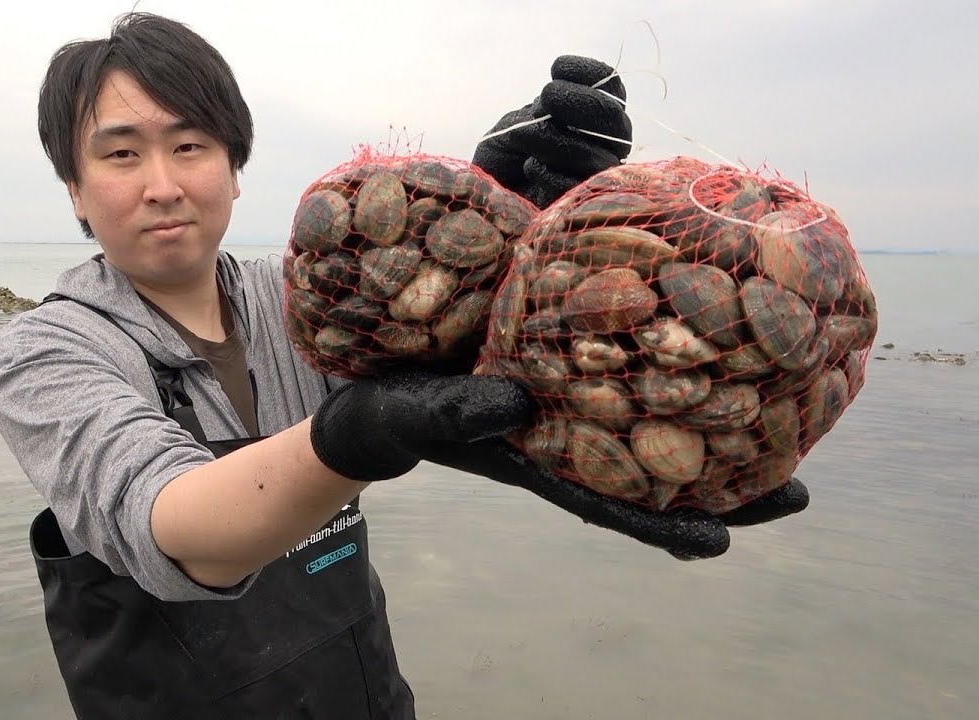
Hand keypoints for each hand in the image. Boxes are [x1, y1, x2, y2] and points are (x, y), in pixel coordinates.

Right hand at [311, 371, 808, 559]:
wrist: (378, 385)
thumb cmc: (390, 409)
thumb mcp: (417, 411)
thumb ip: (457, 412)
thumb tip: (514, 403)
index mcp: (534, 463)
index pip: (607, 504)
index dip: (662, 528)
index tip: (720, 544)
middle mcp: (566, 442)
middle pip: (654, 477)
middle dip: (723, 489)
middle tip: (796, 496)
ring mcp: (570, 409)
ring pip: (653, 427)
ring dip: (716, 430)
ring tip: (789, 426)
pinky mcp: (564, 373)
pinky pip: (630, 379)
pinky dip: (675, 374)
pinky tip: (717, 354)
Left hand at [472, 55, 632, 208]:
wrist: (487, 197)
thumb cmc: (505, 157)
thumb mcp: (517, 122)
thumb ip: (539, 112)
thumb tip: (552, 107)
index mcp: (594, 118)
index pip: (610, 86)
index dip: (590, 72)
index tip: (556, 67)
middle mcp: (606, 145)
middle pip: (614, 117)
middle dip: (579, 101)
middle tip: (546, 97)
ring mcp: (599, 178)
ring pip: (598, 156)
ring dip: (555, 139)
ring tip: (521, 136)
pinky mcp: (584, 207)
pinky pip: (578, 186)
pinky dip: (548, 172)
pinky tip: (529, 167)